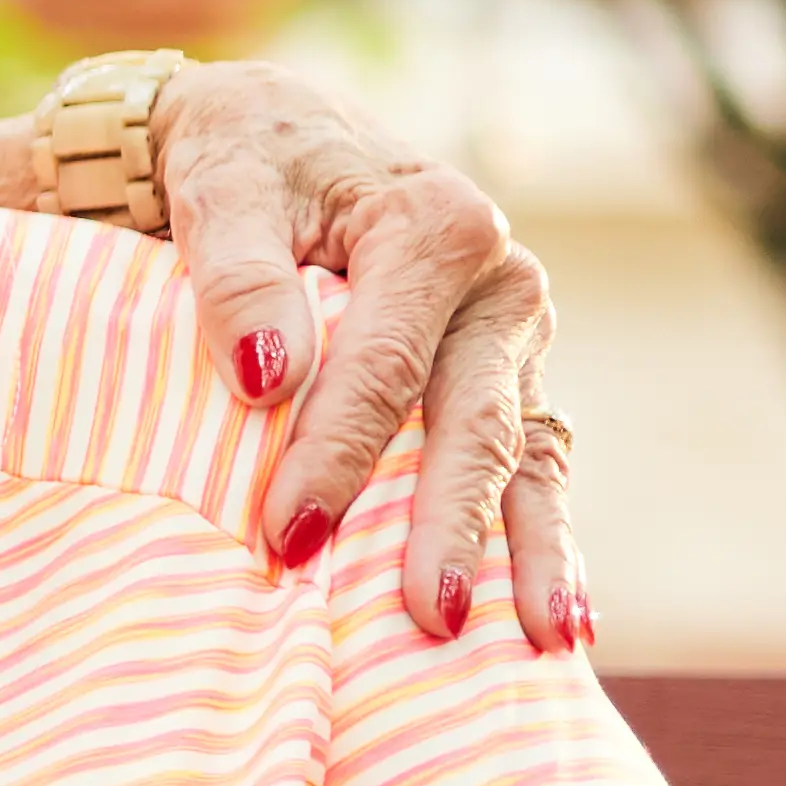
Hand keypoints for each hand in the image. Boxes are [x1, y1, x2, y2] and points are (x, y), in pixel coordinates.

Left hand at [151, 61, 582, 654]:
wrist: (275, 144)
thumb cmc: (244, 166)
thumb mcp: (224, 190)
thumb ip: (239, 272)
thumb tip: (265, 374)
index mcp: (438, 224)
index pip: (386, 365)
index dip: (335, 455)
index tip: (286, 537)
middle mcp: (499, 284)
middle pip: (472, 422)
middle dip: (450, 525)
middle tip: (429, 618)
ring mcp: (512, 342)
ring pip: (524, 458)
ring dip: (530, 553)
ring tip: (543, 641)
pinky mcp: (509, 384)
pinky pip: (533, 471)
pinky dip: (544, 543)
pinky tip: (561, 623)